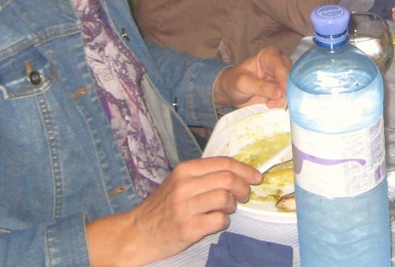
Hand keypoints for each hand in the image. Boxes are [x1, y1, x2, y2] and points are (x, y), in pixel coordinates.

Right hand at [86, 157, 260, 265]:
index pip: (223, 163)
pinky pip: (219, 221)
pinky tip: (216, 223)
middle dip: (243, 188)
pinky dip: (223, 222)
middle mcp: (184, 186)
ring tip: (225, 210)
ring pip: (226, 199)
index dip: (245, 169)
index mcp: (185, 170)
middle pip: (228, 179)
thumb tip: (238, 172)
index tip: (256, 177)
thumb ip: (204, 175)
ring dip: (232, 206)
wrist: (138, 232)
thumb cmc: (163, 207)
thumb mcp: (179, 182)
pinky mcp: (187, 228)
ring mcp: (185, 207)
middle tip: (244, 196)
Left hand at [213, 46, 290, 109]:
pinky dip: (282, 102)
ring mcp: (282, 77)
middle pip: (291, 75)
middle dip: (286, 90)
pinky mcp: (282, 89)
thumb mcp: (243, 83)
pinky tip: (270, 104)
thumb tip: (280, 93)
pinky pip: (288, 96)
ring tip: (269, 103)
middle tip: (274, 101)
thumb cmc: (234, 81)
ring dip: (283, 98)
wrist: (231, 92)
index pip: (281, 65)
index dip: (284, 79)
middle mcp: (279, 63)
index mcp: (269, 55)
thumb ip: (261, 87)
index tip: (282, 93)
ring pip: (292, 87)